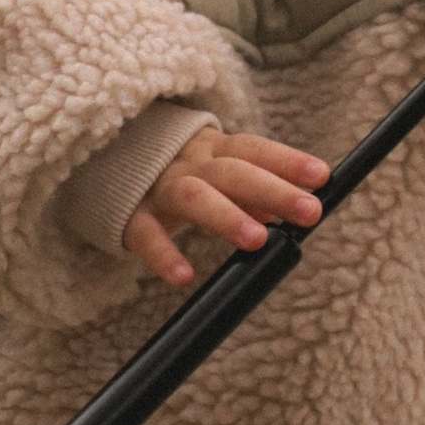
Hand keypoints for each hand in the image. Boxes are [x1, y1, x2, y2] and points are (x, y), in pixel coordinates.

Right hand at [122, 127, 326, 288]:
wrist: (102, 161)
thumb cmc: (177, 172)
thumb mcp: (214, 172)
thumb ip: (253, 190)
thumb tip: (297, 208)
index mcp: (213, 149)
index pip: (254, 149)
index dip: (287, 160)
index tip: (323, 177)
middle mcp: (187, 162)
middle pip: (232, 170)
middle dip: (272, 190)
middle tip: (309, 212)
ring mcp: (157, 187)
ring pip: (192, 195)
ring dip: (226, 215)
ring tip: (257, 240)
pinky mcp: (129, 216)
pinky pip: (146, 234)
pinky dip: (164, 254)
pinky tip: (184, 276)